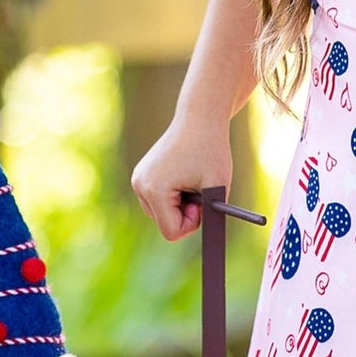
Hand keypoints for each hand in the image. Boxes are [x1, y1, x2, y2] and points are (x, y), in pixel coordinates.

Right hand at [130, 121, 232, 241]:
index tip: (204, 204)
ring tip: (193, 180)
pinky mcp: (141, 174)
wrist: (199, 119)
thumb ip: (210, 214)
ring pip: (161, 213)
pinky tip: (184, 174)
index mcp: (155, 190)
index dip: (192, 223)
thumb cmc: (210, 150)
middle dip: (185, 214)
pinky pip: (158, 200)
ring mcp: (138, 179)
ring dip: (180, 205)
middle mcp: (140, 186)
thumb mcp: (217, 186)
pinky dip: (174, 196)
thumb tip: (209, 237)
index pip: (171, 231)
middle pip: (165, 223)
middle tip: (201, 190)